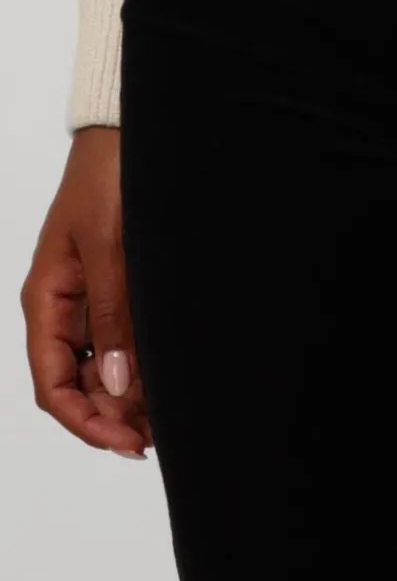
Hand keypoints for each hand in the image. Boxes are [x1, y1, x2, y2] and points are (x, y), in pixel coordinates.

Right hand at [21, 127, 151, 458]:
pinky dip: (141, 367)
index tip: (123, 442)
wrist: (127, 139)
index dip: (84, 421)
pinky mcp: (119, 290)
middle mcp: (65, 309)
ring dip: (128, 398)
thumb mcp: (110, 249)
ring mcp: (92, 301)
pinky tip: (166, 382)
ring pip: (104, 370)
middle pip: (79, 385)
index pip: (53, 384)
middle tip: (155, 438)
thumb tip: (118, 386)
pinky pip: (123, 343)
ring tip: (166, 419)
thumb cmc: (109, 182)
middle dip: (111, 417)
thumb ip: (114, 315)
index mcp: (47, 301)